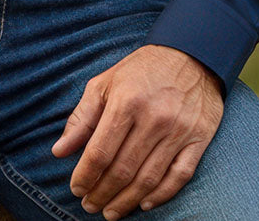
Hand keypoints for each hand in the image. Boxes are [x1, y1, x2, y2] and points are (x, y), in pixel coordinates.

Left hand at [50, 44, 223, 218]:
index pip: (100, 151)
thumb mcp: (105, 83)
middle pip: (123, 170)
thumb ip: (82, 118)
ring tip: (111, 211)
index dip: (85, 176)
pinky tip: (144, 203)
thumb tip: (59, 151)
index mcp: (126, 101)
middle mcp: (153, 118)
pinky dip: (161, 195)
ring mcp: (178, 130)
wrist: (190, 54)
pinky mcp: (199, 138)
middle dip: (102, 193)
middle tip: (90, 206)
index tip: (76, 189)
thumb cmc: (141, 70)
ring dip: (126, 201)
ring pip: (148, 179)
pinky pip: (179, 176)